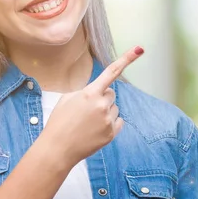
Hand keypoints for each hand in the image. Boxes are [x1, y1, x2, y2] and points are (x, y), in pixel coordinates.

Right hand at [39, 46, 143, 166]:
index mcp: (90, 93)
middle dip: (102, 98)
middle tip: (86, 110)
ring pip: (114, 108)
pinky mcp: (112, 133)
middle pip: (111, 94)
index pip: (111, 72)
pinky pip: (118, 121)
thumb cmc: (59, 122)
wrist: (57, 149)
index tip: (139, 49)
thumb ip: (86, 91)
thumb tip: (98, 91)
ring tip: (88, 122)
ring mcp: (108, 120)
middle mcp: (102, 105)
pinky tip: (95, 129)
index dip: (126, 59)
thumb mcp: (67, 99)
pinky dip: (110, 123)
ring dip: (105, 112)